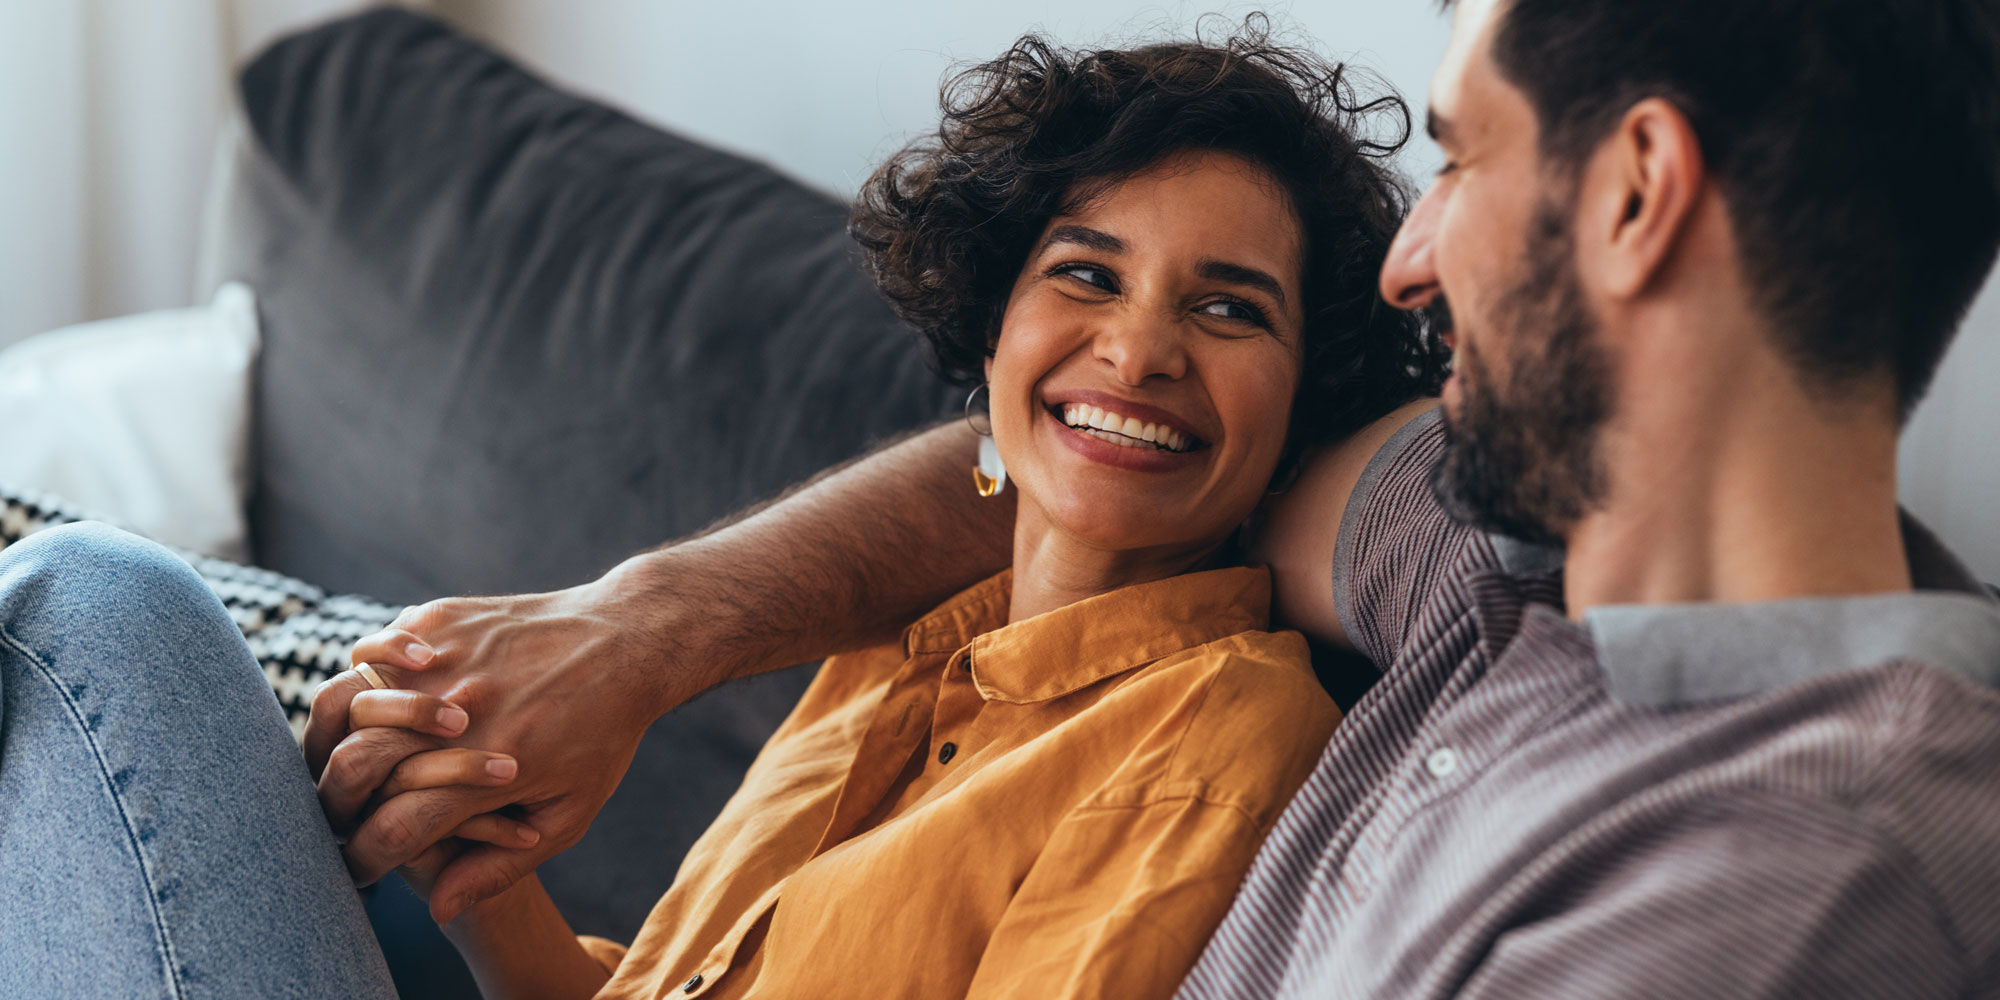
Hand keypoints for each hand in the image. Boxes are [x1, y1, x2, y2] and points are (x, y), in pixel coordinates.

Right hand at [305, 567, 697, 921]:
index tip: (361, 866)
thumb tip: (439, 909)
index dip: (364, 859)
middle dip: (335, 801)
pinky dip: (365, 672)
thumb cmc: (604, 735)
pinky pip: (373, 648)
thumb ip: (501, 866)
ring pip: (346, 699)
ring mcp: (447, 662)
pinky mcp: (441, 620)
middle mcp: (460, 716)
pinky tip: (381, 686)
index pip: (391, 830)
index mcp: (491, 770)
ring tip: (350, 750)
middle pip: (352, 766)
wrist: (628, 642)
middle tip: (340, 811)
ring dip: (335, 734)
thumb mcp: (570, 813)